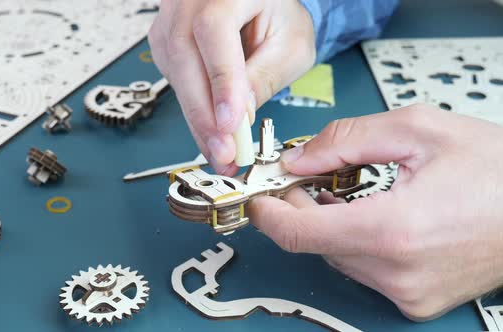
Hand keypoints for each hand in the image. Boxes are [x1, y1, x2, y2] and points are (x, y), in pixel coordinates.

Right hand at [149, 0, 315, 174]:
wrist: (257, 4)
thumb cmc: (277, 15)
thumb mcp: (290, 45)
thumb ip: (265, 76)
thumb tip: (239, 117)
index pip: (215, 30)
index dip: (220, 80)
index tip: (229, 123)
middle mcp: (190, 0)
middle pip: (184, 56)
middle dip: (204, 114)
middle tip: (224, 153)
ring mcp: (171, 19)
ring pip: (176, 74)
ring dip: (197, 119)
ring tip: (221, 152)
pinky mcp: (165, 42)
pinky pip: (175, 81)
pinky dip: (193, 111)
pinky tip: (210, 132)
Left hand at [248, 104, 502, 320]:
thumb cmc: (498, 169)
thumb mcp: (418, 130)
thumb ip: (346, 140)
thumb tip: (300, 158)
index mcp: (394, 230)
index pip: (300, 233)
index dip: (269, 214)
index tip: (259, 198)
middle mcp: (398, 272)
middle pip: (316, 243)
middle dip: (301, 208)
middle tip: (306, 177)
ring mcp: (408, 293)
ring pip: (337, 256)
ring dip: (330, 224)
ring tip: (344, 191)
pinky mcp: (416, 301)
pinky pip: (364, 270)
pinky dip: (355, 242)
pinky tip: (367, 215)